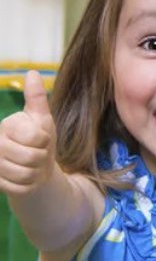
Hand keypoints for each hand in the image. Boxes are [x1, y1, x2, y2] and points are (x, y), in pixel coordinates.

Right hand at [0, 71, 56, 195]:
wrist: (33, 167)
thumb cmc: (38, 141)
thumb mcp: (42, 119)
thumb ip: (37, 98)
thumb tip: (33, 73)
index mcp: (6, 126)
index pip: (35, 137)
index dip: (45, 141)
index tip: (41, 140)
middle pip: (32, 157)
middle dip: (42, 158)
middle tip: (37, 155)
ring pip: (26, 174)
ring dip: (36, 173)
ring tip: (31, 166)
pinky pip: (20, 188)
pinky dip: (28, 185)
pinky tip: (24, 178)